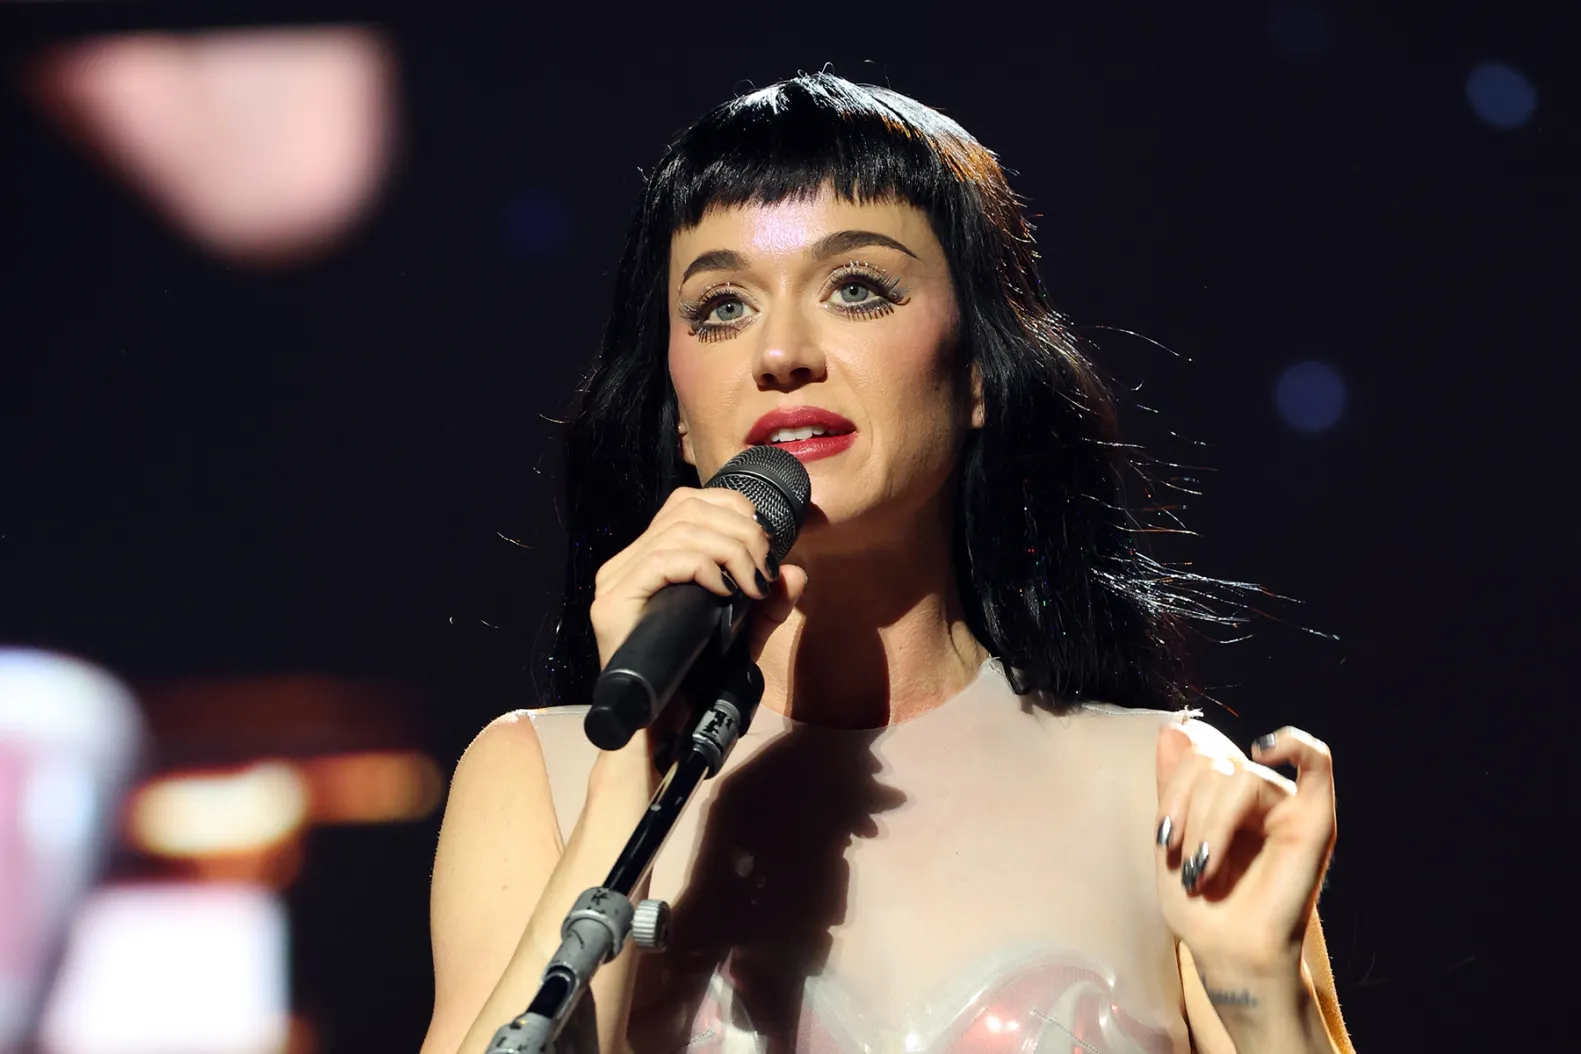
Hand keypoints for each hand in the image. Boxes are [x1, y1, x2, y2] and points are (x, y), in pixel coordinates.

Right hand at [586, 486, 808, 774]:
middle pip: (686, 508)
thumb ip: (769, 605)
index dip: (733, 508)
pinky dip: (701, 567)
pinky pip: (660, 560)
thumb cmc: (695, 681)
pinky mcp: (612, 604)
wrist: (663, 732)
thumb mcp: (742, 636)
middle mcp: (627, 562)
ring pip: (678, 530)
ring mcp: (615, 581)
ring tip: (750, 584)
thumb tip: (795, 573)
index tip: (765, 544)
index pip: (688, 501)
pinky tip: (723, 592)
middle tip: (763, 570)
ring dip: (728, 549)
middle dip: (739, 531)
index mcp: (651, 558)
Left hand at [1154, 721, 1336, 975]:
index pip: (1197, 758)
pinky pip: (1316, 762)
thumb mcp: (1172, 839)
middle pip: (1214, 763)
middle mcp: (1258, 797)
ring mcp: (1287, 806)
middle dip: (1189, 812)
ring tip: (1203, 869)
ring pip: (1239, 776)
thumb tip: (1171, 727)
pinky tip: (1265, 748)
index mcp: (1225, 798)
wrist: (1227, 954)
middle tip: (1185, 863)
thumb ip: (1173, 785)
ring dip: (1210, 825)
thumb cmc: (1201, 909)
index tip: (1162, 839)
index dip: (1173, 792)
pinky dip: (1293, 744)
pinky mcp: (1315, 820)